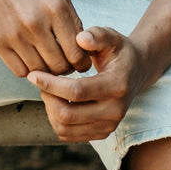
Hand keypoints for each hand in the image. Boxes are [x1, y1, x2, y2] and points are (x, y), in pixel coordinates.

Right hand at [0, 0, 92, 77]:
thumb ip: (70, 18)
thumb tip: (80, 45)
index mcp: (56, 8)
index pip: (77, 52)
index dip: (82, 62)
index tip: (81, 62)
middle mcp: (36, 24)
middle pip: (60, 66)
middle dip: (67, 68)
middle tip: (65, 63)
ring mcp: (15, 34)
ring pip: (40, 71)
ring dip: (47, 70)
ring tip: (48, 60)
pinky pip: (18, 70)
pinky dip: (28, 69)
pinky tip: (30, 57)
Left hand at [28, 26, 148, 142]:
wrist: (136, 71)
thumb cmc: (119, 51)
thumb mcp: (111, 37)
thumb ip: (97, 35)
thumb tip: (80, 38)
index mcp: (117, 86)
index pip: (76, 92)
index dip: (51, 84)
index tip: (34, 74)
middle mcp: (115, 111)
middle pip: (68, 114)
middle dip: (47, 97)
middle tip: (40, 81)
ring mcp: (109, 125)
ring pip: (65, 128)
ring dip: (49, 109)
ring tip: (49, 90)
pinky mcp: (102, 133)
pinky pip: (68, 134)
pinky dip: (55, 120)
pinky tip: (56, 101)